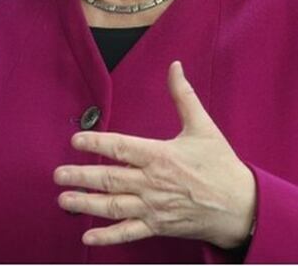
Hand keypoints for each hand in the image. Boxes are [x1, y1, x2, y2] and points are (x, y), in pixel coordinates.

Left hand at [54, 61, 254, 248]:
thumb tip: (174, 66)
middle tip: (57, 175)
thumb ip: (183, 96)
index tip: (75, 141)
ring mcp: (154, 207)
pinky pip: (129, 232)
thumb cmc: (222, 166)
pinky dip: (108, 236)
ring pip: (114, 206)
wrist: (244, 207)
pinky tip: (87, 236)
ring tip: (63, 199)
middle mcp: (153, 183)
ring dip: (86, 204)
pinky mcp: (159, 225)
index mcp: (160, 156)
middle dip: (81, 177)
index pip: (121, 147)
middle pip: (110, 179)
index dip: (96, 143)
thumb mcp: (203, 127)